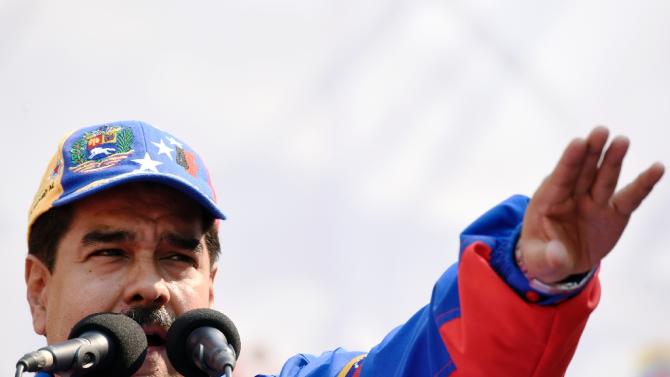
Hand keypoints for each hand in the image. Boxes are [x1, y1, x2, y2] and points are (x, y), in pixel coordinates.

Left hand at [518, 127, 664, 283]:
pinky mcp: (614, 212)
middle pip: (583, 171)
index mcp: (548, 201)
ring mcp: (594, 202)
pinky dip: (644, 184)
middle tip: (600, 132)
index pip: (559, 178)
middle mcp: (572, 196)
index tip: (578, 142)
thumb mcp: (538, 260)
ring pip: (605, 177)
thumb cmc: (542, 256)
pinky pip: (631, 197)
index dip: (569, 161)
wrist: (560, 262)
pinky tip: (657, 169)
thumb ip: (548, 257)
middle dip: (592, 152)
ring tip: (622, 141)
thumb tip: (559, 256)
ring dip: (613, 159)